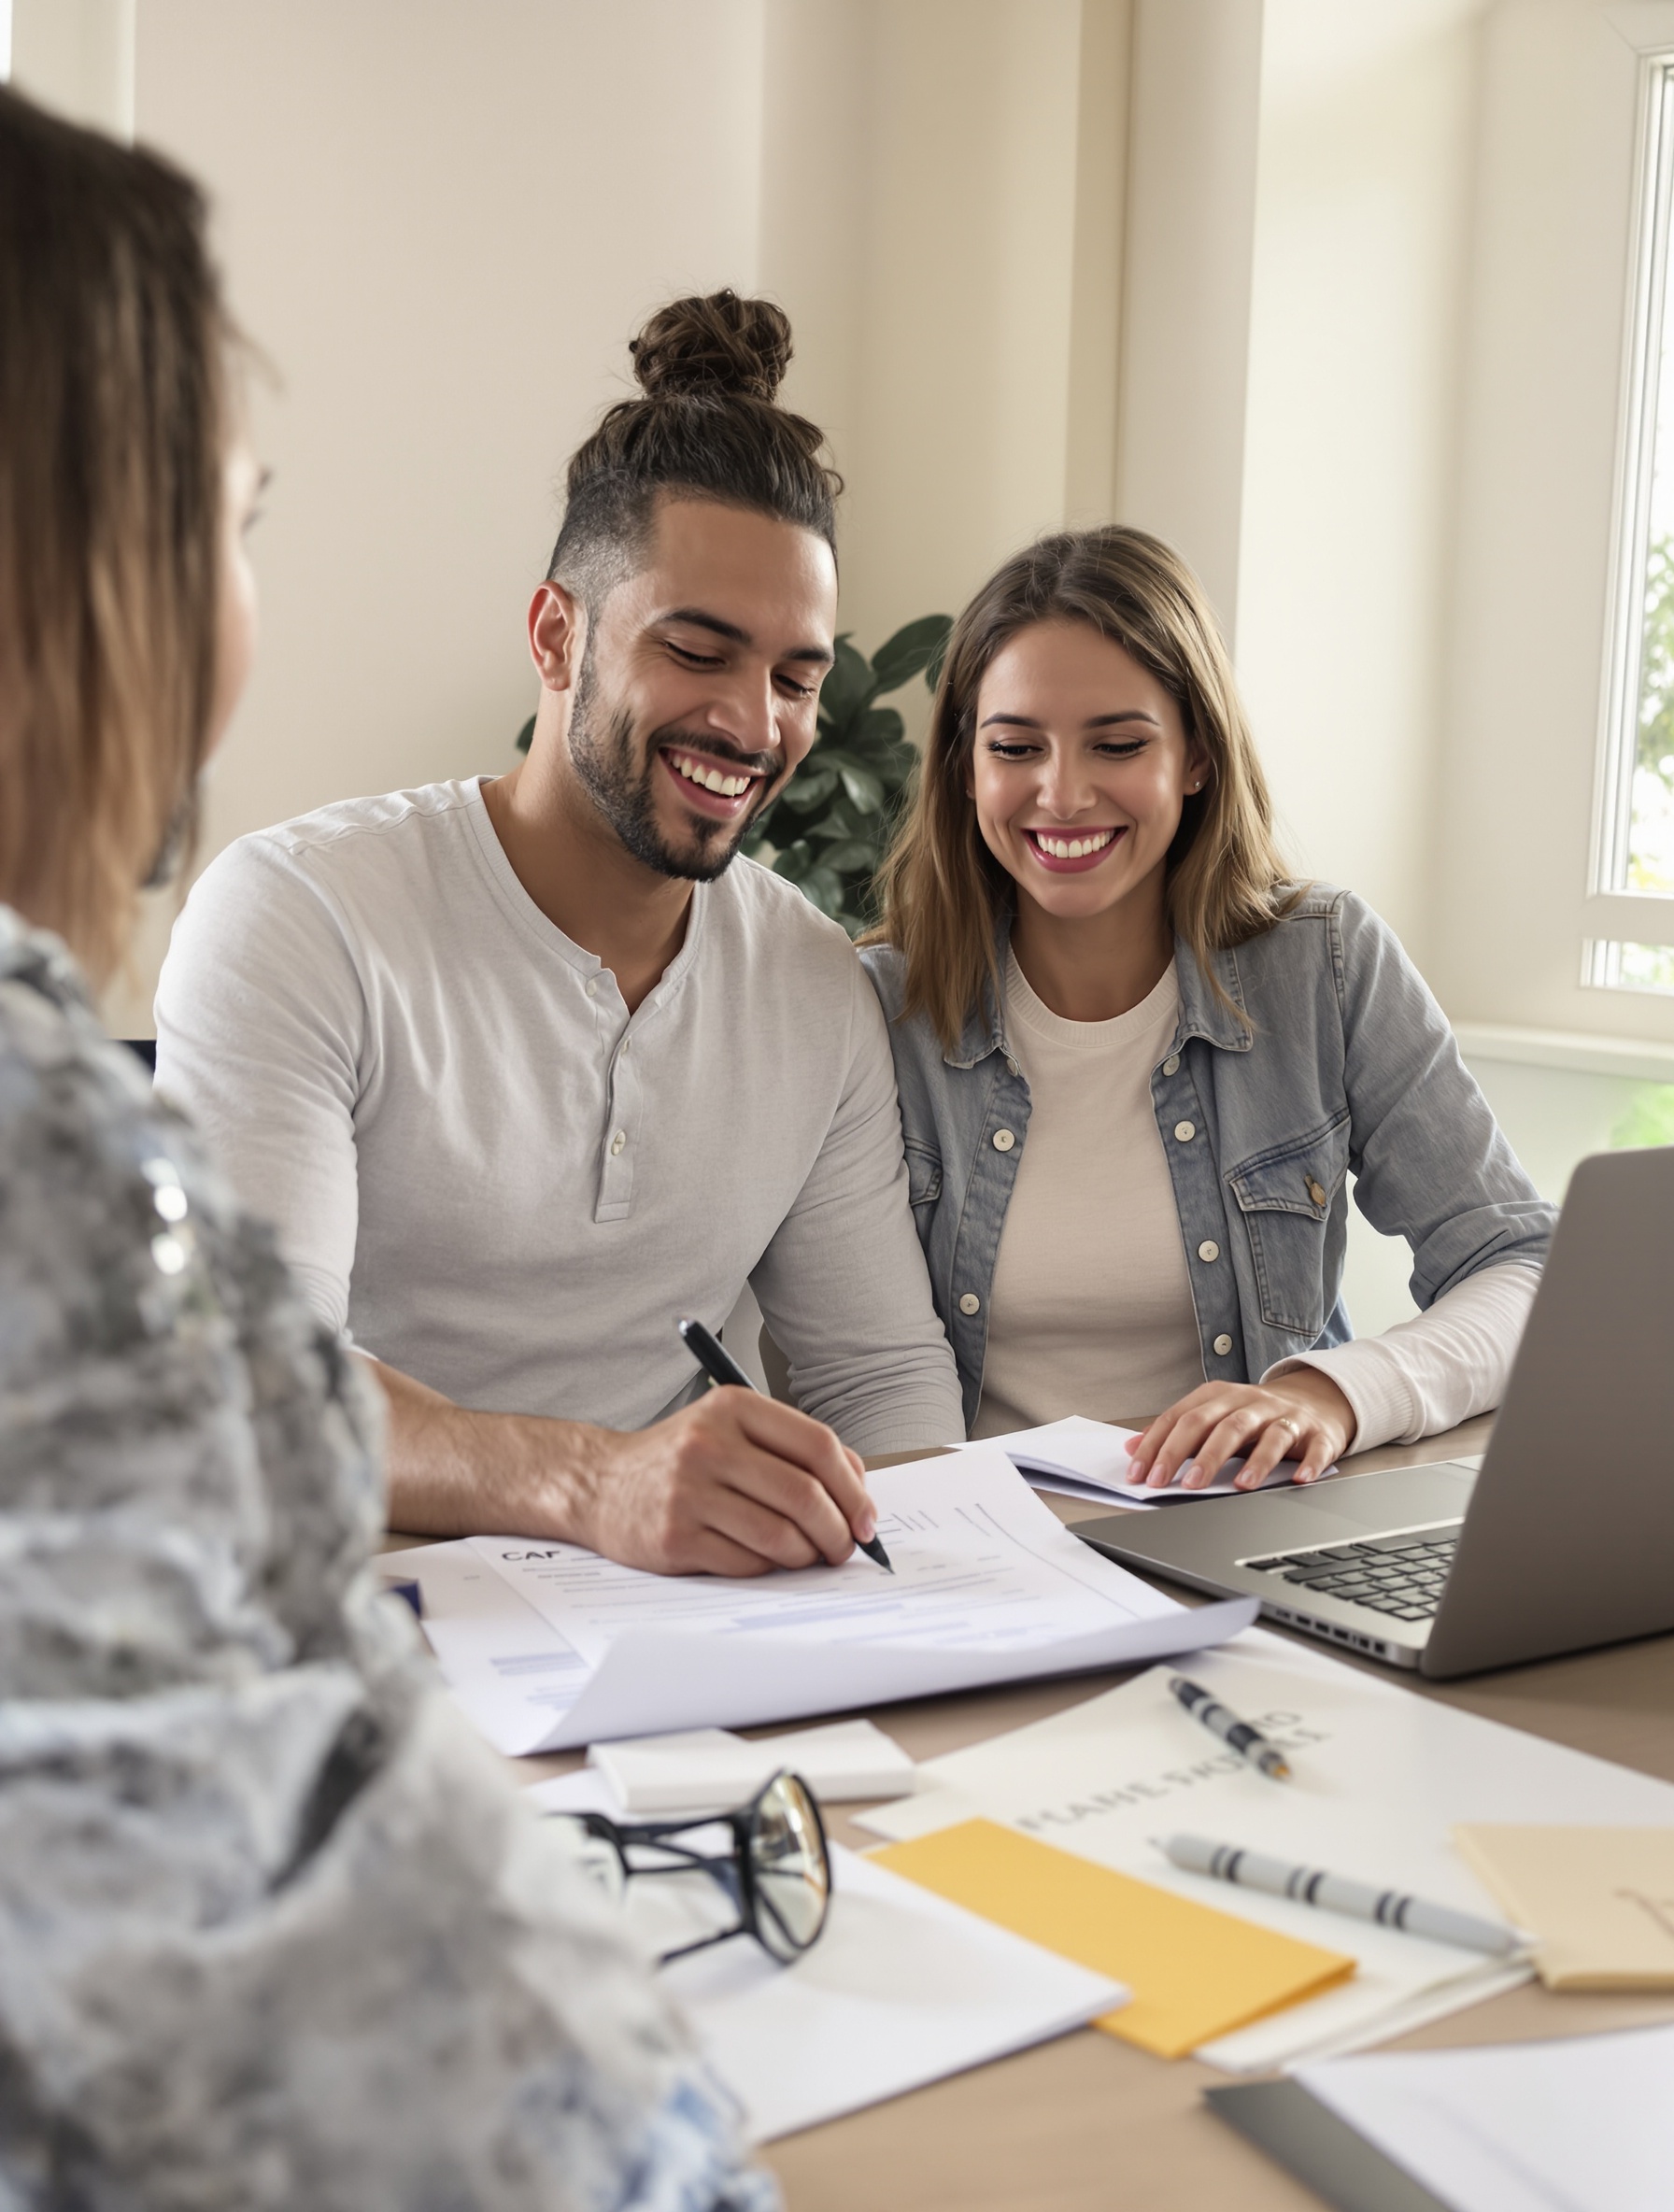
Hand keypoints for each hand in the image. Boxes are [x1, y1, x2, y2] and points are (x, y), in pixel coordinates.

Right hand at [571, 1387, 876, 1575]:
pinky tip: (763, 1559)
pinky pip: (747, 1563)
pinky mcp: (674, 1537)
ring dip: (806, 1556)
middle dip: (838, 1531)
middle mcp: (709, 1443)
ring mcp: (688, 1491)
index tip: (866, 1518)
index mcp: (733, 1407)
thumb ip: (793, 1448)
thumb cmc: (681, 1460)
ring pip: (780, 1536)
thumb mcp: (732, 1429)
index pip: (817, 1446)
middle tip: (845, 1548)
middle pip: (804, 1495)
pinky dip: (768, 1568)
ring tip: (806, 1556)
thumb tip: (858, 1490)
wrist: (599, 1484)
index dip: (853, 1489)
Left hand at [1122, 1369, 1356, 1490]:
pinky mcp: (1318, 1433)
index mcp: (1220, 1396)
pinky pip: (1315, 1448)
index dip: (1159, 1445)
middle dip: (1199, 1455)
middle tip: (1181, 1484)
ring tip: (1238, 1486)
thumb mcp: (1213, 1415)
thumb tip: (1132, 1447)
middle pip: (1221, 1424)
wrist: (1315, 1400)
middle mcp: (1252, 1403)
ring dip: (1255, 1461)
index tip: (1141, 1474)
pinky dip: (1309, 1463)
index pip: (1182, 1417)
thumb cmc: (1255, 1415)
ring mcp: (1286, 1416)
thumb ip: (1175, 1431)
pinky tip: (1299, 1479)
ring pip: (1268, 1434)